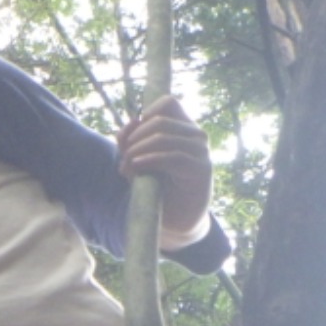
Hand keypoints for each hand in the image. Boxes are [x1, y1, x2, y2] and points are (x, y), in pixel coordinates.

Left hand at [116, 95, 212, 250]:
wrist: (175, 221)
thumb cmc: (157, 188)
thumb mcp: (138, 160)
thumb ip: (130, 142)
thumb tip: (126, 127)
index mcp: (183, 128)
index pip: (167, 103)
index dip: (144, 116)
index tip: (128, 138)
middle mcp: (196, 135)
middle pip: (159, 120)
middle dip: (134, 138)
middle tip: (123, 158)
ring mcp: (201, 152)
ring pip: (163, 137)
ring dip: (137, 150)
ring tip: (127, 168)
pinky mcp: (201, 170)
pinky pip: (172, 156)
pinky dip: (149, 160)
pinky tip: (136, 167)